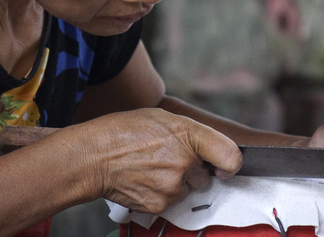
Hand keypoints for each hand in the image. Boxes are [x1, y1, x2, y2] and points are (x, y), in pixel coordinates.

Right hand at [82, 108, 241, 213]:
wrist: (93, 156)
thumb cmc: (124, 132)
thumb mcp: (162, 118)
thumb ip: (191, 133)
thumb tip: (211, 150)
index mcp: (188, 134)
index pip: (231, 156)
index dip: (230, 162)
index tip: (223, 165)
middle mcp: (184, 162)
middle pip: (206, 175)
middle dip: (192, 170)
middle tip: (168, 158)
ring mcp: (172, 187)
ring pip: (187, 190)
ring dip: (176, 182)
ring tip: (151, 167)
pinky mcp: (160, 205)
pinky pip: (171, 202)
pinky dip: (161, 193)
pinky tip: (144, 179)